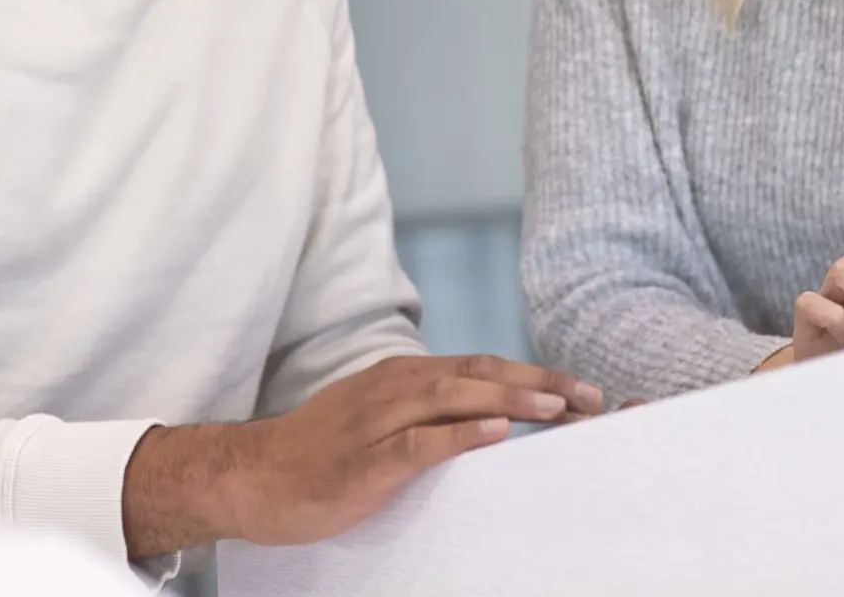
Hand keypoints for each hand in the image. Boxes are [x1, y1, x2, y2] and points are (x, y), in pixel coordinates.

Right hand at [216, 354, 602, 545]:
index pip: (484, 368)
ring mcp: (379, 420)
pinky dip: (460, 434)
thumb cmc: (324, 453)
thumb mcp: (382, 420)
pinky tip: (495, 433)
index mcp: (407, 376)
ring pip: (455, 397)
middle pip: (481, 374)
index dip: (535, 376)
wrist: (253, 475)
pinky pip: (419, 442)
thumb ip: (430, 415)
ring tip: (556, 407)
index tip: (583, 393)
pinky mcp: (364, 459)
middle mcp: (398, 386)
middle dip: (539, 383)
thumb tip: (490, 422)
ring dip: (509, 400)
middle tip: (591, 397)